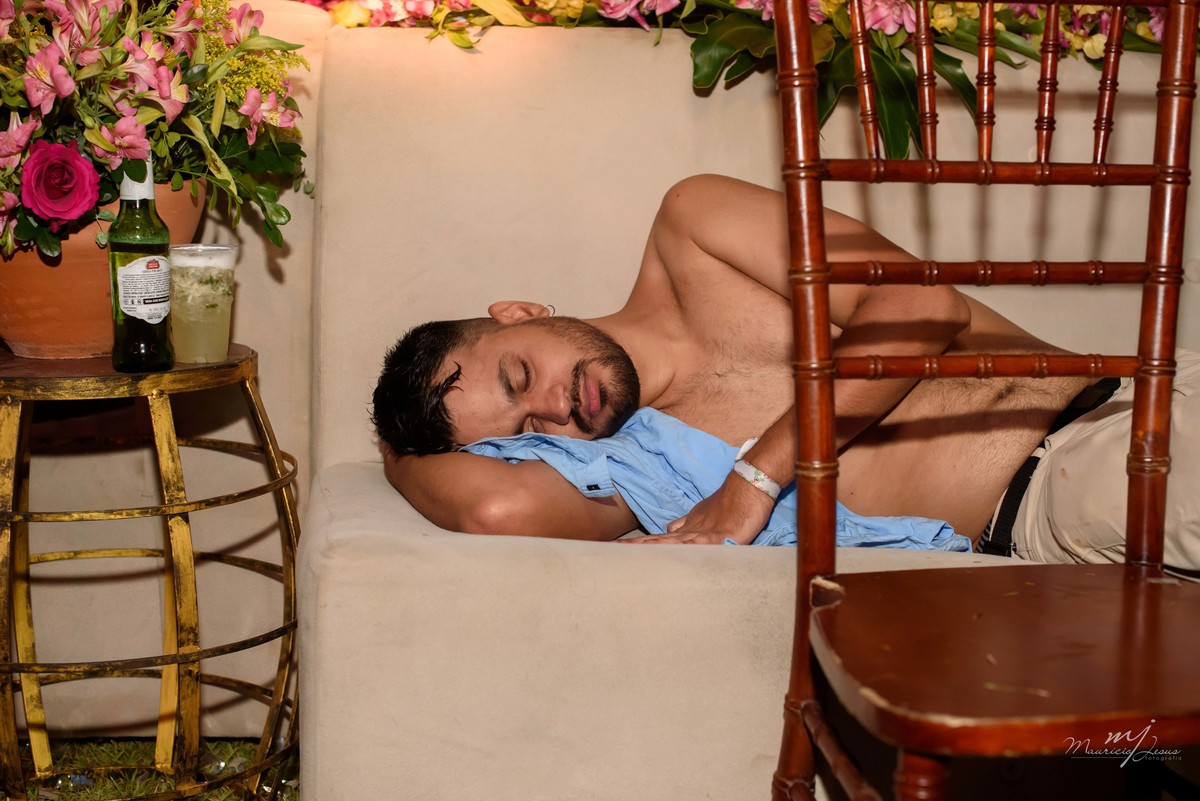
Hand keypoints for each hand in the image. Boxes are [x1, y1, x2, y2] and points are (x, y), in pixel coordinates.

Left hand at [621, 472, 774, 544]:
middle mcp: (689, 531)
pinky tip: (673, 562)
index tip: (615, 550)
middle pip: (656, 542)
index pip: (656, 540)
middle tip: (607, 555)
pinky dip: (685, 555)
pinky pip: (701, 549)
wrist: (748, 484)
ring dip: (650, 552)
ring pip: (672, 545)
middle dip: (633, 550)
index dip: (637, 546)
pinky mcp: (720, 538)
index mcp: (686, 528)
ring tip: (628, 557)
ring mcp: (703, 534)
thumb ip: (687, 524)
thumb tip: (670, 530)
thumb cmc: (730, 501)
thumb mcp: (705, 514)